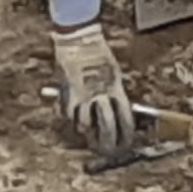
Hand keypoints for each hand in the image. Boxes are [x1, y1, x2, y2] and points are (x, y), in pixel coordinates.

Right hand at [52, 22, 136, 151]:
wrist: (79, 41)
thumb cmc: (99, 54)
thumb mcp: (114, 74)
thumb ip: (115, 93)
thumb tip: (119, 110)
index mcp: (115, 90)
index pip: (125, 119)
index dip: (126, 135)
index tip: (126, 143)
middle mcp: (99, 96)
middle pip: (106, 127)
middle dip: (108, 141)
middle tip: (108, 150)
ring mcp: (82, 97)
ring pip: (83, 125)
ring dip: (86, 131)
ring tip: (87, 134)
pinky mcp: (66, 94)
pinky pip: (66, 115)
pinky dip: (68, 118)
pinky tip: (71, 118)